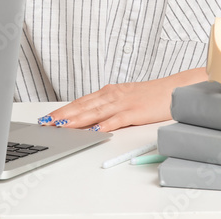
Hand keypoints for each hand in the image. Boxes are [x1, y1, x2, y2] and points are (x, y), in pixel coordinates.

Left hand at [39, 69, 203, 131]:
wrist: (174, 89)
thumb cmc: (151, 96)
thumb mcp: (125, 98)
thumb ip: (108, 107)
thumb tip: (90, 119)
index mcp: (109, 92)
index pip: (81, 102)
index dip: (63, 110)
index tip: (48, 117)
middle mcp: (112, 95)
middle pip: (83, 106)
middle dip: (63, 115)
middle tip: (46, 123)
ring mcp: (123, 103)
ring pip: (95, 112)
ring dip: (76, 120)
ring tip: (61, 126)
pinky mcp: (135, 112)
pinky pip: (117, 120)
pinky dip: (104, 125)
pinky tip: (93, 130)